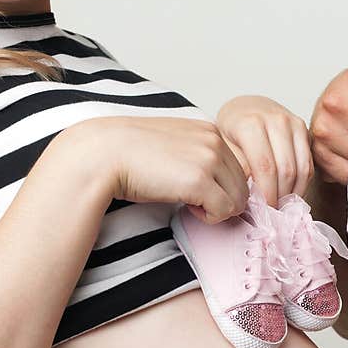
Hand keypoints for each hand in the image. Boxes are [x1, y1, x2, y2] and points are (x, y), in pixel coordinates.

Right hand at [74, 117, 248, 223]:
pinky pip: (224, 211)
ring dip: (216, 209)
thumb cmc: (133, 155)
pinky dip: (208, 217)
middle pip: (243, 186)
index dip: (222, 186)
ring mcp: (209, 159)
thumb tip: (224, 187)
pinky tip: (186, 206)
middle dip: (221, 200)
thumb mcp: (177, 146)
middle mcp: (214, 141)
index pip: (239, 169)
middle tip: (192, 200)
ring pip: (238, 201)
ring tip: (189, 202)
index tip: (198, 190)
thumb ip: (203, 158)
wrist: (104, 155)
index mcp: (210, 130)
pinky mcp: (200, 181)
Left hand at [217, 96, 312, 204]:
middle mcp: (275, 120)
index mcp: (251, 124)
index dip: (267, 194)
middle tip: (273, 213)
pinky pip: (309, 164)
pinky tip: (290, 193)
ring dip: (293, 193)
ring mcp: (293, 123)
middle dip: (280, 196)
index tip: (263, 210)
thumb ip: (237, 169)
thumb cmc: (232, 130)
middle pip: (286, 170)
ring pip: (302, 169)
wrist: (246, 108)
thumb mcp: (224, 148)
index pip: (265, 168)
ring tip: (282, 206)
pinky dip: (302, 184)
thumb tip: (252, 195)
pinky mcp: (305, 130)